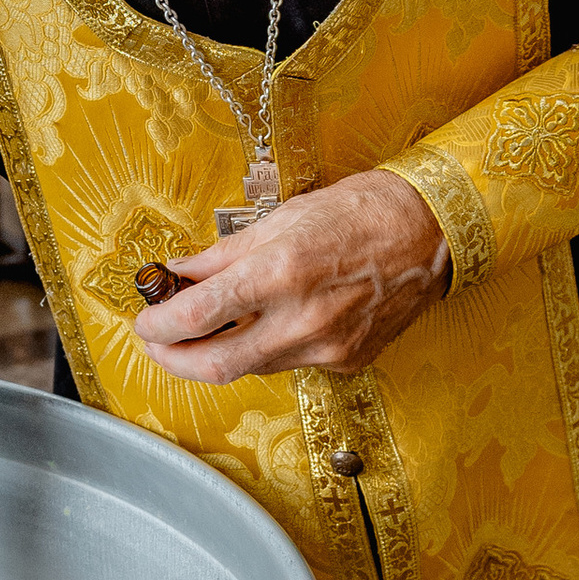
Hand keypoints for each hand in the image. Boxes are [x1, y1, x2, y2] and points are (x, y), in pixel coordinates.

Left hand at [132, 170, 450, 384]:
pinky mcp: (346, 361)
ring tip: (206, 328)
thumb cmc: (363, 211)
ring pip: (251, 368)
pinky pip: (288, 365)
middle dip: (173, 360)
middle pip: (214, 366)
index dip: (158, 326)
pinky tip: (263, 326)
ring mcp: (327, 347)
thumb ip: (224, 255)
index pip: (197, 317)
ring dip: (218, 354)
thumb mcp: (283, 218)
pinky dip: (264, 350)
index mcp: (280, 272)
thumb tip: (181, 274)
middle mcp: (302, 319)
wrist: (433, 231)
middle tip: (157, 344)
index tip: (145, 322)